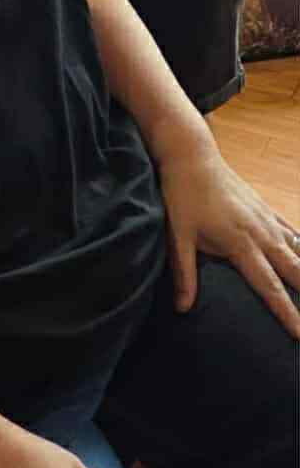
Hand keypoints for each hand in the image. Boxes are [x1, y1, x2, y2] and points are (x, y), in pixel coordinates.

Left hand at [159, 141, 299, 337]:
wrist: (191, 155)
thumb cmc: (182, 195)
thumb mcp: (178, 235)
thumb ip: (184, 273)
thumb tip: (183, 309)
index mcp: (240, 243)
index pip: (269, 286)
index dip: (287, 312)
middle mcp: (260, 232)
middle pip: (293, 269)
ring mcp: (265, 217)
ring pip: (297, 249)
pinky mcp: (264, 207)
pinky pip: (290, 230)